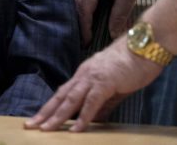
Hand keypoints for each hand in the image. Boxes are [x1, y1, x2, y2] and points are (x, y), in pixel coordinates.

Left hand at [24, 35, 162, 131]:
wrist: (146, 46)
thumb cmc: (133, 64)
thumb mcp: (115, 86)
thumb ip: (103, 102)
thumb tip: (94, 119)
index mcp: (85, 73)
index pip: (64, 92)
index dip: (51, 106)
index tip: (39, 118)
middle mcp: (85, 74)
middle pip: (61, 96)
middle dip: (45, 112)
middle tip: (30, 126)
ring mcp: (94, 77)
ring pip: (71, 99)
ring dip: (57, 116)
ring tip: (45, 130)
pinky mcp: (105, 82)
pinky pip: (91, 102)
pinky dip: (82, 117)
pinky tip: (75, 129)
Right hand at [74, 0, 151, 44]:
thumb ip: (119, 16)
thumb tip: (112, 34)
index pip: (83, 10)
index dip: (85, 28)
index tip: (86, 42)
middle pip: (76, 3)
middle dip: (81, 21)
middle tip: (86, 38)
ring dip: (81, 10)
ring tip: (87, 26)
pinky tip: (90, 8)